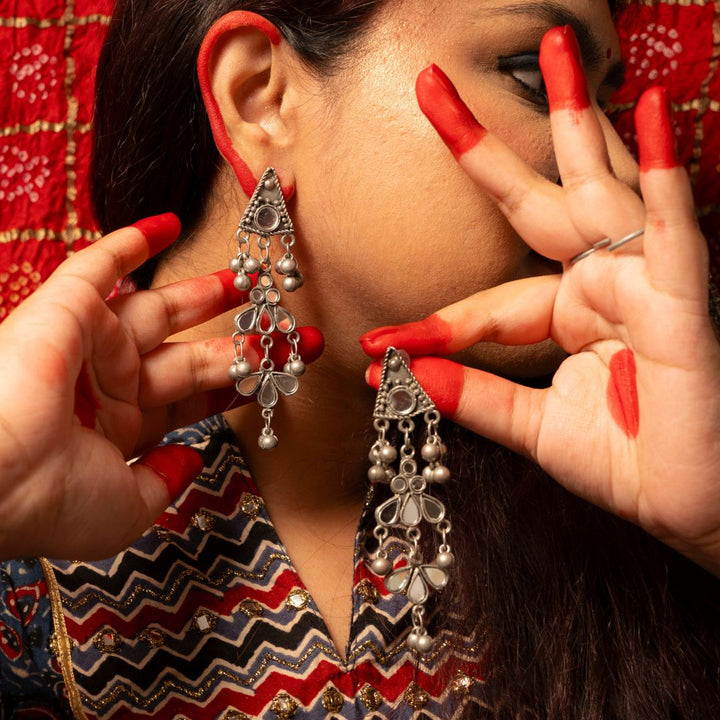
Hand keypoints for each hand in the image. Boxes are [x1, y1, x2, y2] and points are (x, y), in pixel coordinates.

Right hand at [0, 215, 322, 559]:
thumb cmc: (54, 504)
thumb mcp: (127, 510)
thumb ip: (162, 484)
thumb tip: (188, 465)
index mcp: (121, 429)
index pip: (193, 400)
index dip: (237, 385)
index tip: (279, 370)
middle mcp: (108, 384)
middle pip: (191, 353)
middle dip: (242, 339)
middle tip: (285, 323)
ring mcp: (89, 344)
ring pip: (161, 307)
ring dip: (207, 290)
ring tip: (252, 275)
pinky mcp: (64, 308)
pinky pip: (99, 265)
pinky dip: (132, 240)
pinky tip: (171, 222)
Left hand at [361, 27, 719, 574]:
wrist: (692, 507)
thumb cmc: (626, 464)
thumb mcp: (534, 427)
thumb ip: (477, 395)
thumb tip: (407, 375)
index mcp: (569, 313)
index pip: (486, 301)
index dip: (434, 326)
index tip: (378, 346)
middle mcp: (602, 281)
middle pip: (533, 197)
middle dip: (485, 142)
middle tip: (434, 84)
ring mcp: (643, 279)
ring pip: (599, 183)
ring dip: (577, 113)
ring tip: (557, 46)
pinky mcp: (683, 296)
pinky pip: (669, 226)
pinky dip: (657, 173)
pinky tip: (648, 113)